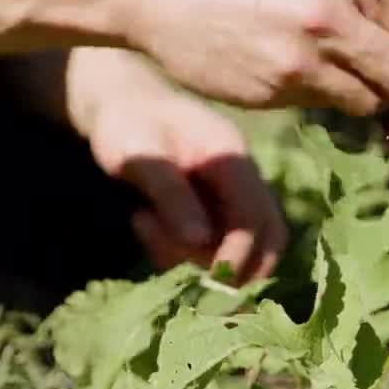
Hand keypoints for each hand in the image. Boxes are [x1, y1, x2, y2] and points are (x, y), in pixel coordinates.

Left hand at [67, 48, 286, 280]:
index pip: (256, 217)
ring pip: (242, 248)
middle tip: (186, 272)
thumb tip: (202, 241)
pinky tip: (145, 223)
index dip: (239, 254)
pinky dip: (180, 251)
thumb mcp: (139, 155)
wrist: (119, 107)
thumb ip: (171, 195)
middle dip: (236, 268)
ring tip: (145, 224)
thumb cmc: (125, 124)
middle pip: (270, 236)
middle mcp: (242, 179)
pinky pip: (213, 248)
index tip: (210, 281)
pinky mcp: (216, 211)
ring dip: (193, 256)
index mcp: (231, 159)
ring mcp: (232, 196)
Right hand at [130, 0, 388, 114]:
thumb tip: (384, 18)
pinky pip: (320, 106)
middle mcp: (332, 13)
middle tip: (377, 83)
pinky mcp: (275, 91)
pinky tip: (284, 74)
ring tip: (328, 79)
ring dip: (357, 97)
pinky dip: (315, 98)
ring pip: (368, 101)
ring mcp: (304, 58)